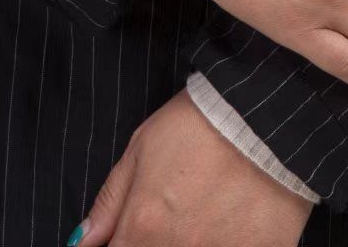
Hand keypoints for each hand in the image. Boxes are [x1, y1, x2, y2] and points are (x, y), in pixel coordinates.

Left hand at [68, 88, 312, 245]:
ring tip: (198, 218)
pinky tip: (224, 226)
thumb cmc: (198, 123)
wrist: (265, 114)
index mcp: (143, 229)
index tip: (128, 234)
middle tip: (167, 218)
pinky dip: (221, 244)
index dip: (118, 244)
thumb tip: (82, 242)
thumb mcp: (141, 148)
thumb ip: (111, 202)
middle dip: (150, 243)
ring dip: (186, 243)